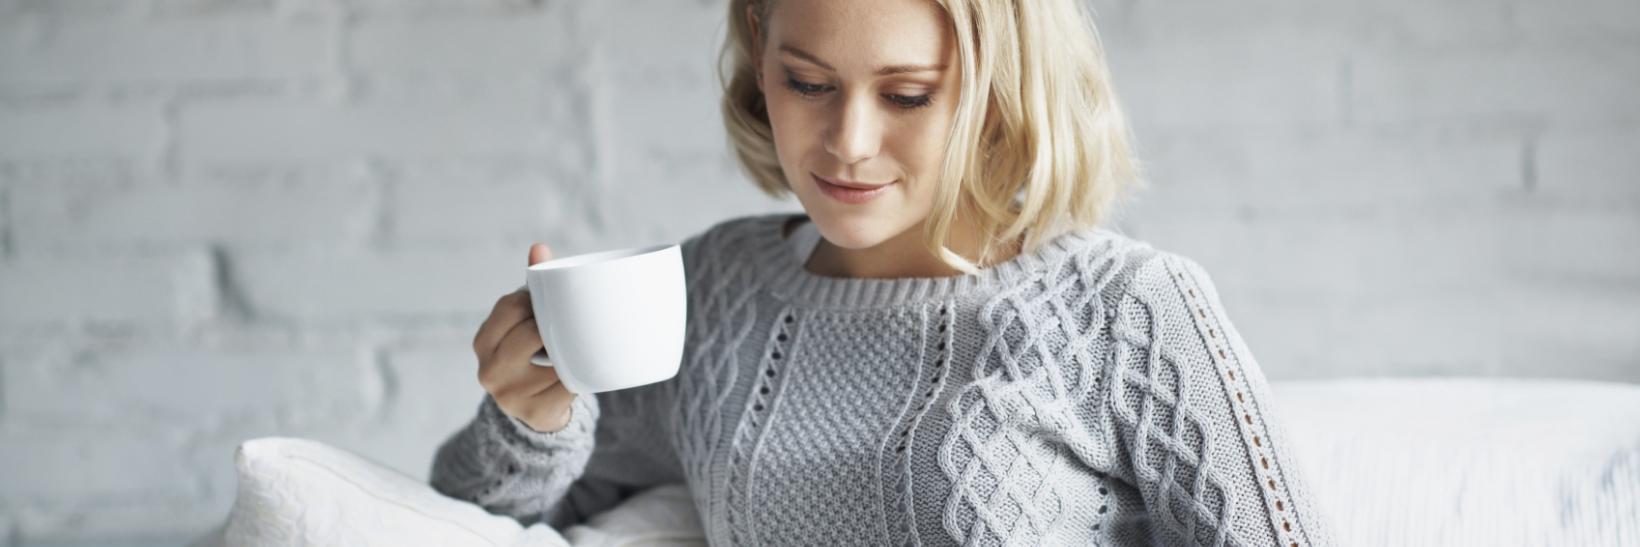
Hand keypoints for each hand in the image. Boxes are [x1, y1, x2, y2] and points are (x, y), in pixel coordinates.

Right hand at [472, 243, 575, 432]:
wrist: (536, 410)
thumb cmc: (531, 353)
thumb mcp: (523, 323)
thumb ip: (532, 288)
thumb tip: (539, 247)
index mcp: (482, 342)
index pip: (511, 306)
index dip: (535, 301)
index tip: (548, 304)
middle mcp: (489, 370)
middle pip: (531, 331)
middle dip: (553, 326)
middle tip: (566, 326)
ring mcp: (511, 396)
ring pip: (555, 358)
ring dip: (569, 351)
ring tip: (572, 350)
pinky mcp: (536, 413)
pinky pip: (569, 384)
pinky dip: (579, 375)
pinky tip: (578, 372)